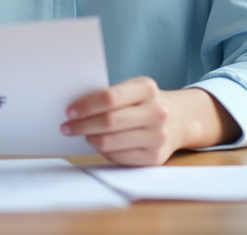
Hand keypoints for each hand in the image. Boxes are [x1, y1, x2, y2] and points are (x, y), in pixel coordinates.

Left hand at [61, 79, 238, 165]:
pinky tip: (98, 144)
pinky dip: (103, 151)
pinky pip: (119, 157)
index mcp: (147, 89)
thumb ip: (110, 95)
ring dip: (90, 139)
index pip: (109, 97)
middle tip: (67, 127)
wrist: (179, 119)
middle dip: (82, 125)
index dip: (85, 106)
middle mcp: (156, 112)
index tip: (69, 111)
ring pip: (110, 142)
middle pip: (109, 122)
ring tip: (82, 134)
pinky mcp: (155, 157)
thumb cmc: (145, 103)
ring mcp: (158, 136)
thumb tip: (75, 108)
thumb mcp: (134, 89)